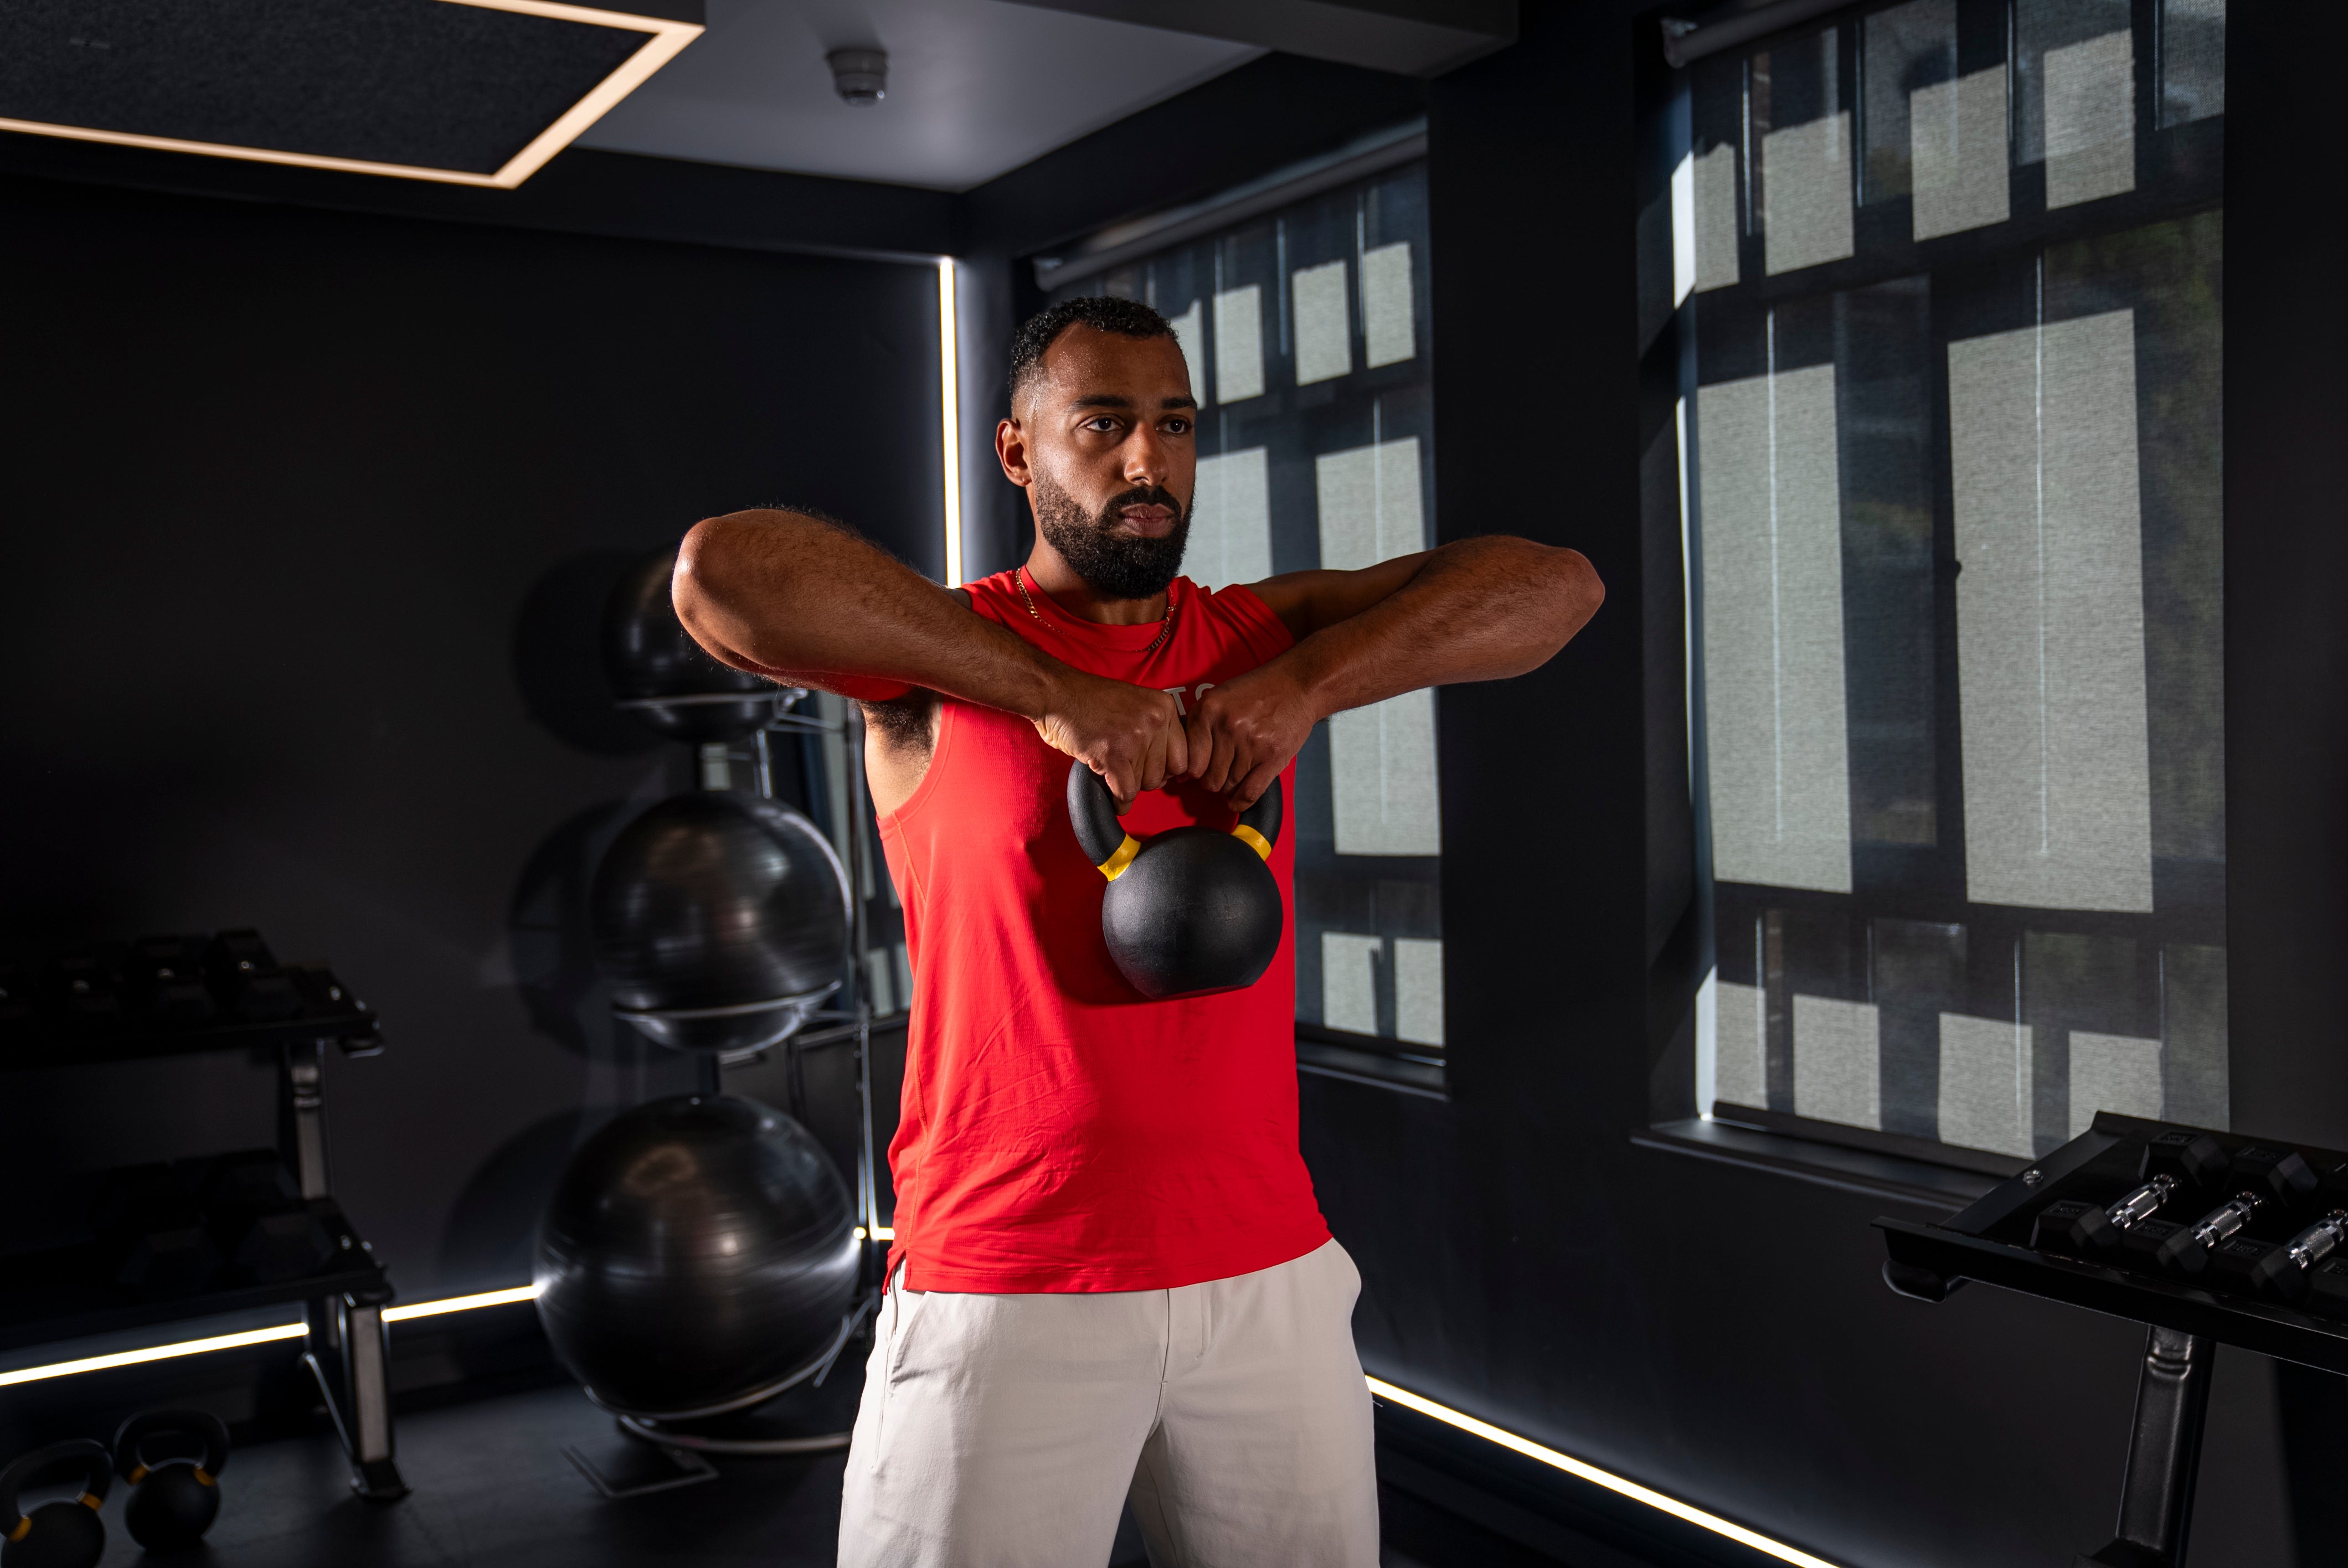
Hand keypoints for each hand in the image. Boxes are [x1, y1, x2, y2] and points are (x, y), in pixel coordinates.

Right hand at [1033, 670, 1187, 807]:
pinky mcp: (1114, 753)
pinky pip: (1126, 791)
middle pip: (1165, 773)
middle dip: (1145, 778)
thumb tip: (1172, 771)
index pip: (1183, 756)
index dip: (1165, 768)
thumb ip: (1157, 730)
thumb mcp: (1137, 705)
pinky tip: (1110, 791)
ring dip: (1127, 785)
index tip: (1149, 770)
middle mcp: (1155, 720)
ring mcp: (1136, 736)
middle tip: (1125, 768)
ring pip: (1145, 784)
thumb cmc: (1090, 701)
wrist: (1056, 693)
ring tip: (1111, 769)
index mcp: (1165, 707)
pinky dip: (1118, 799)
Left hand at [1183, 664, 1316, 809]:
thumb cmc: (1255, 692)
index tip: (1199, 772)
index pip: (1191, 761)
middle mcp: (1228, 727)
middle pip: (1209, 777)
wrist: (1297, 684)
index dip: (1194, 772)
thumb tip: (1181, 772)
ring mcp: (1251, 743)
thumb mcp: (1218, 697)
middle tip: (1219, 774)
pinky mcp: (1273, 757)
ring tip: (1233, 777)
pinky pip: (1249, 792)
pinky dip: (1241, 802)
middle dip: (1212, 781)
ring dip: (1229, 788)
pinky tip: (1236, 800)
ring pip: (1228, 786)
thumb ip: (1197, 727)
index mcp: (1209, 711)